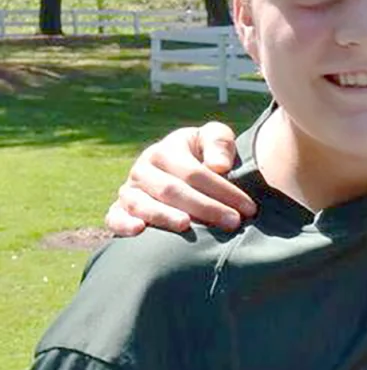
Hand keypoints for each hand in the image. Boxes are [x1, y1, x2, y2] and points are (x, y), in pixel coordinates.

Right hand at [104, 121, 251, 234]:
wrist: (180, 170)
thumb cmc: (203, 155)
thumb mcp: (214, 139)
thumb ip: (219, 144)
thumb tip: (217, 166)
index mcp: (165, 150)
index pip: (194, 172)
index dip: (223, 191)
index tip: (248, 208)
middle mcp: (143, 169)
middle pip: (171, 190)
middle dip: (205, 207)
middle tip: (233, 222)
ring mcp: (129, 190)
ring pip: (142, 204)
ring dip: (165, 216)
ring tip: (187, 225)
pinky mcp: (119, 210)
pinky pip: (114, 217)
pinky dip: (124, 224)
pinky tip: (139, 230)